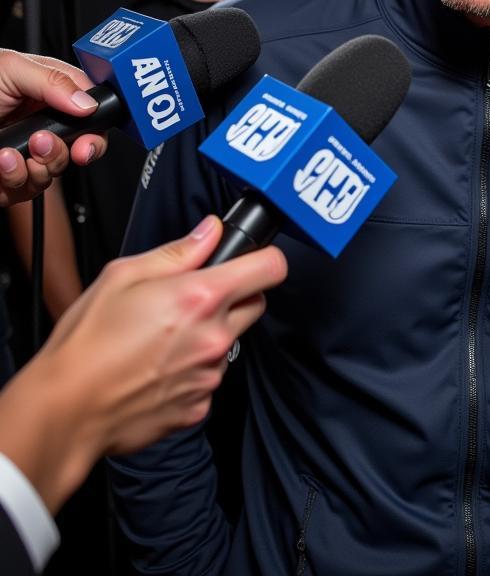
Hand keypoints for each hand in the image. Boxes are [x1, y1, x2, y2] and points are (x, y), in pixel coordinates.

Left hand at [0, 49, 106, 205]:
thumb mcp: (10, 69)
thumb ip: (54, 81)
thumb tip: (88, 103)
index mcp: (50, 95)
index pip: (91, 112)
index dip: (97, 128)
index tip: (89, 140)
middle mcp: (42, 126)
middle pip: (81, 148)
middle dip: (71, 152)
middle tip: (52, 145)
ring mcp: (26, 154)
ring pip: (54, 172)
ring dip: (38, 165)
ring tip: (13, 152)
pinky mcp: (8, 179)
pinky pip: (26, 189)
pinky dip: (14, 177)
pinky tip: (1, 161)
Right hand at [0, 214, 287, 512]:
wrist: (65, 411)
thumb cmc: (86, 343)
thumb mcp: (123, 276)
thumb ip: (178, 251)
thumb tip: (210, 232)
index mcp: (201, 297)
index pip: (271, 268)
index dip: (264, 258)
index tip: (251, 259)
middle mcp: (214, 337)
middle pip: (256, 304)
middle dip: (236, 296)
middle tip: (195, 298)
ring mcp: (210, 374)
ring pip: (231, 341)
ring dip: (211, 334)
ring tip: (164, 338)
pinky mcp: (200, 406)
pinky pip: (210, 377)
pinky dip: (193, 369)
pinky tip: (159, 367)